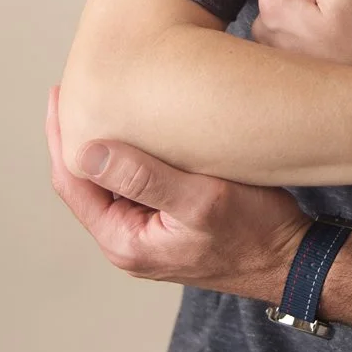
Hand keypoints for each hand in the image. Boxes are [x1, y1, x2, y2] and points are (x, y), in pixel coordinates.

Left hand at [46, 88, 308, 298]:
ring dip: (102, 147)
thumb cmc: (256, 233)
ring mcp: (146, 236)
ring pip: (110, 184)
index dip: (61, 138)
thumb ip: (145, 177)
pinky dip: (128, 158)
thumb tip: (88, 151)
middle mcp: (128, 242)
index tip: (59, 95)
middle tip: (72, 91)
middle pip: (86, 184)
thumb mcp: (203, 199)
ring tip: (98, 103)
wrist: (292, 260)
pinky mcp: (165, 227)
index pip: (74, 184)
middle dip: (76, 139)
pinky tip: (136, 131)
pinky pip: (134, 188)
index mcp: (126, 241)